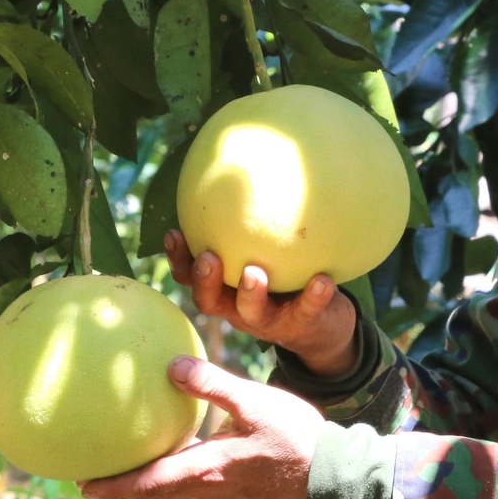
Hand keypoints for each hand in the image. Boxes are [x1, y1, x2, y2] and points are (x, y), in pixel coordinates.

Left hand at [79, 356, 326, 498]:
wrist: (333, 475)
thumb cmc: (295, 439)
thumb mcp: (254, 402)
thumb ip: (212, 385)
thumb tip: (171, 367)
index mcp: (205, 471)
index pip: (148, 483)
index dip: (114, 486)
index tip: (83, 485)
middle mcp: (207, 488)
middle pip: (153, 491)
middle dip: (121, 487)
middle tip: (90, 479)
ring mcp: (223, 491)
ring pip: (172, 489)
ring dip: (145, 481)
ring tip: (122, 466)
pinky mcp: (236, 487)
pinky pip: (192, 482)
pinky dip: (170, 473)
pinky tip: (173, 451)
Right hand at [163, 229, 358, 377]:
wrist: (321, 328)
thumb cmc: (285, 278)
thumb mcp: (264, 254)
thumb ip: (249, 229)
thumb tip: (243, 170)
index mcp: (223, 290)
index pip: (190, 277)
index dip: (178, 259)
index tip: (174, 232)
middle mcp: (238, 308)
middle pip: (209, 300)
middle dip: (205, 280)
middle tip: (208, 257)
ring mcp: (268, 320)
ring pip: (252, 312)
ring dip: (250, 293)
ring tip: (255, 272)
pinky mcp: (300, 325)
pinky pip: (306, 311)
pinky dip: (314, 296)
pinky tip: (323, 279)